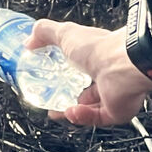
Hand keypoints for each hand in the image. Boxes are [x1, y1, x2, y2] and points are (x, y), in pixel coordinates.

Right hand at [25, 21, 151, 126]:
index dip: (69, 72)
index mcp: (100, 55)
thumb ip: (46, 33)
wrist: (122, 65)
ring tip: (57, 112)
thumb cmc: (100, 48)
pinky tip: (70, 113)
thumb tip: (29, 40)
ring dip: (74, 111)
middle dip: (72, 97)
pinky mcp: (117, 110)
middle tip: (53, 102)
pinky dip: (82, 117)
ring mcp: (115, 93)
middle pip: (90, 90)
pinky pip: (97, 118)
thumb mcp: (65, 33)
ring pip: (93, 107)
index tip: (53, 78)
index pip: (85, 65)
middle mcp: (110, 74)